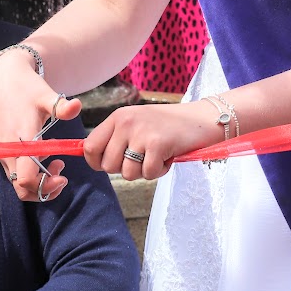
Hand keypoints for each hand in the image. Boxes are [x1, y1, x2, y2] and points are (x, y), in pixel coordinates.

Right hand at [0, 49, 81, 202]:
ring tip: (54, 159)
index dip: (46, 186)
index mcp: (20, 140)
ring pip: (15, 182)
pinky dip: (27, 170)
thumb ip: (61, 106)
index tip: (63, 174)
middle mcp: (6, 150)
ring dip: (37, 179)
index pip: (26, 179)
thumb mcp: (46, 94)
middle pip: (21, 188)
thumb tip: (77, 106)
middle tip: (61, 171)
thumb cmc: (27, 86)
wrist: (1, 77)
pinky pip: (11, 170)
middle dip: (44, 188)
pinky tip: (41, 151)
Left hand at [83, 101, 223, 180]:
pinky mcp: (158, 144)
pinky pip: (148, 174)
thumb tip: (94, 160)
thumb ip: (116, 139)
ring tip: (158, 154)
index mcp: (118, 117)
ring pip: (128, 173)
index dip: (97, 162)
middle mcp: (126, 122)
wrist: (201, 118)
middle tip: (144, 157)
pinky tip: (168, 156)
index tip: (114, 164)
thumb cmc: (167, 126)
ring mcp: (141, 132)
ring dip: (145, 171)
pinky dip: (160, 171)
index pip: (90, 146)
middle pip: (108, 165)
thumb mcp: (136, 124)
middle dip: (126, 169)